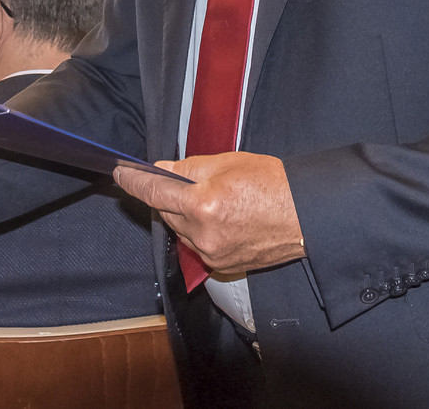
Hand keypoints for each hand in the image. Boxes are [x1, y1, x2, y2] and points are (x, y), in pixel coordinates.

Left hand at [114, 152, 304, 273]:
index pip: (155, 192)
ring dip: (184, 215)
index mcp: (203, 205)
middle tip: (186, 183)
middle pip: (166, 213)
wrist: (307, 216)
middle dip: (169, 197)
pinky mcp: (223, 266)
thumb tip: (161, 170)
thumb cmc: (273, 183)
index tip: (121, 174)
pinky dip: (200, 231)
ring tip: (212, 200)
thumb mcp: (228, 163)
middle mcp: (203, 235)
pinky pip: (198, 245)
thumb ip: (189, 169)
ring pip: (181, 230)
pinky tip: (221, 219)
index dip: (134, 181)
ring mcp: (213, 254)